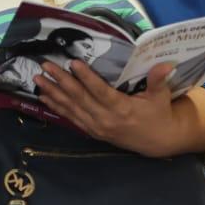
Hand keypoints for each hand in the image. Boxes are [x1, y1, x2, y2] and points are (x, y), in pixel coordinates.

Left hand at [37, 61, 179, 156]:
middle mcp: (106, 119)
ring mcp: (97, 127)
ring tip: (38, 79)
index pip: (100, 91)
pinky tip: (45, 97)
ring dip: (53, 93)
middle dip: (61, 81)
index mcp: (122, 109)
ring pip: (71, 108)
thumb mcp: (161, 96)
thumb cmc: (159, 113)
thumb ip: (158, 80)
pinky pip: (71, 118)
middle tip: (46, 66)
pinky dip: (57, 107)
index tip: (73, 63)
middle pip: (80, 98)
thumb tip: (166, 65)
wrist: (157, 141)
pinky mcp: (92, 131)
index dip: (86, 78)